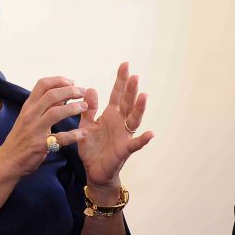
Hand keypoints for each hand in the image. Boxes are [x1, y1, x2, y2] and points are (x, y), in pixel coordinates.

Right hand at [0, 76, 87, 177]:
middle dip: (70, 91)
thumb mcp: (27, 118)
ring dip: (73, 108)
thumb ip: (43, 107)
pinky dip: (73, 135)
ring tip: (85, 107)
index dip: (59, 80)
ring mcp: (35, 129)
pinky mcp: (40, 145)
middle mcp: (30, 115)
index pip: (42, 84)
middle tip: (82, 92)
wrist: (7, 160)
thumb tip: (61, 97)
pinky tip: (82, 134)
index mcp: (28, 107)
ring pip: (56, 112)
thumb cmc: (19, 139)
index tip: (71, 82)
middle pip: (52, 95)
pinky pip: (60, 138)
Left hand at [77, 62, 153, 199]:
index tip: (125, 64)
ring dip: (139, 108)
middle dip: (130, 90)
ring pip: (134, 119)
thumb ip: (88, 109)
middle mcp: (120, 123)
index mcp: (110, 115)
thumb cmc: (92, 147)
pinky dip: (143, 140)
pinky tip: (150, 134)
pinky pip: (135, 144)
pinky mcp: (124, 150)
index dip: (120, 81)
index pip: (116, 94)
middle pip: (127, 103)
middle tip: (134, 75)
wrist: (93, 170)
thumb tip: (90, 88)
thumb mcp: (85, 125)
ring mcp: (124, 135)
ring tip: (144, 95)